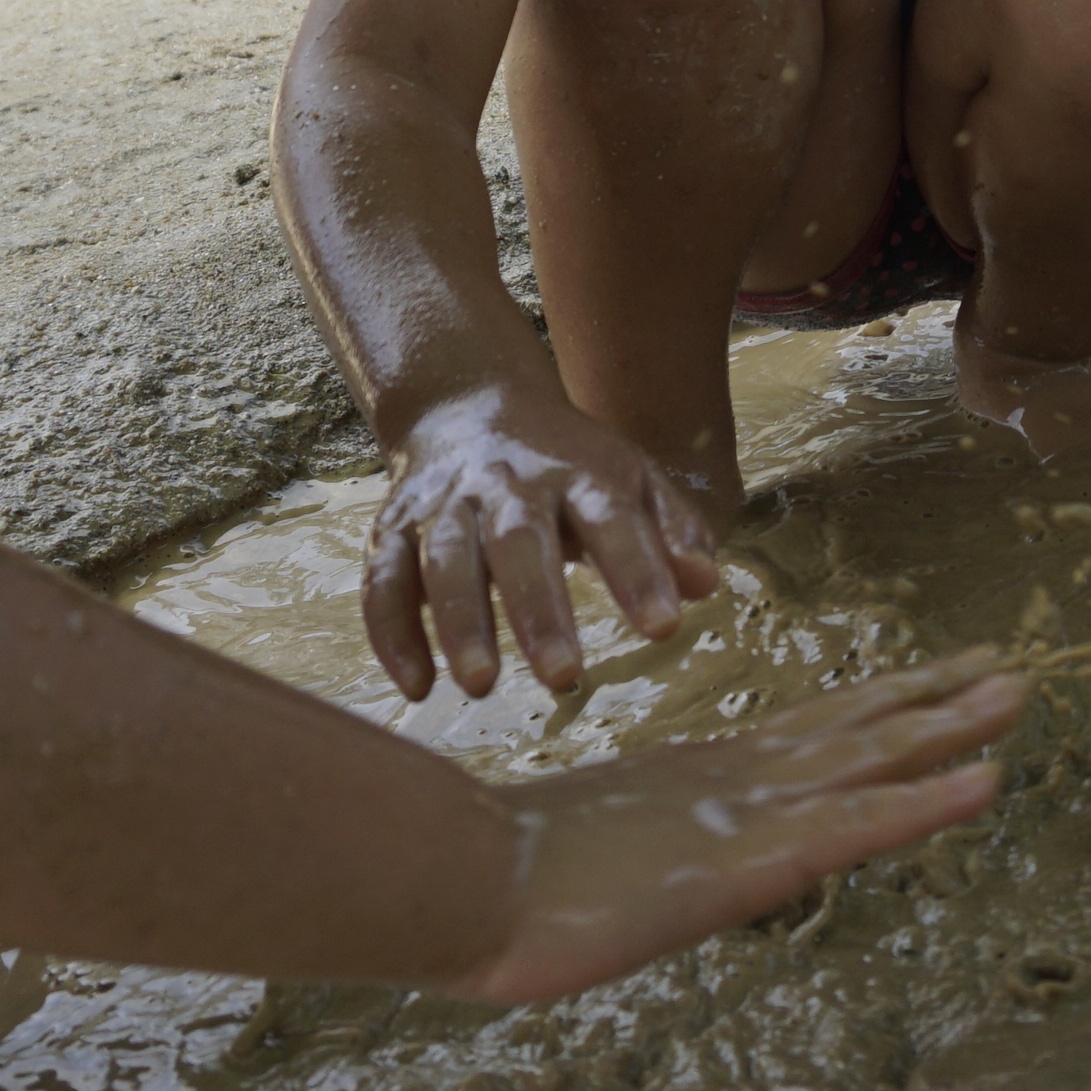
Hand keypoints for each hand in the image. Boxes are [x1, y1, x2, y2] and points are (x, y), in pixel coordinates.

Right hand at [367, 382, 722, 699]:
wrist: (468, 403)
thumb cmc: (569, 463)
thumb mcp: (632, 479)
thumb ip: (671, 531)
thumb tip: (706, 586)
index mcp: (579, 473)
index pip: (614, 522)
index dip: (639, 572)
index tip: (665, 629)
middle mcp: (509, 484)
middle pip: (521, 544)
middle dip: (540, 611)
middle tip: (566, 677)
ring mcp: (447, 504)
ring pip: (446, 562)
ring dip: (461, 624)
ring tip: (482, 687)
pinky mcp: (396, 527)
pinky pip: (383, 580)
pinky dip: (392, 633)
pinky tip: (416, 686)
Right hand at [451, 653, 1025, 1008]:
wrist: (464, 879)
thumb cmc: (500, 874)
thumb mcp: (582, 849)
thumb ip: (617, 840)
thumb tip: (622, 850)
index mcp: (699, 774)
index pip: (809, 730)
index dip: (877, 704)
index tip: (934, 679)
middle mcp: (737, 778)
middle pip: (856, 727)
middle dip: (934, 701)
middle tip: (1006, 667)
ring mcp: (749, 812)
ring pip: (874, 760)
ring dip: (952, 729)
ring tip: (1020, 692)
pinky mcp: (754, 860)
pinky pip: (862, 825)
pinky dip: (929, 800)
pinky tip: (988, 781)